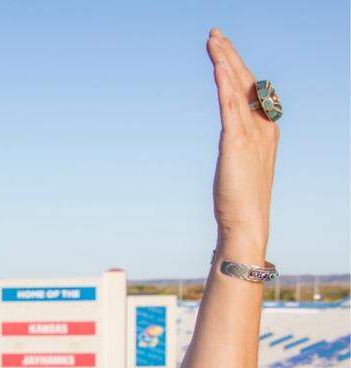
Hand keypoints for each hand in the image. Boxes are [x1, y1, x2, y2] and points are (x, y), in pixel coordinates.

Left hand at [206, 29, 278, 254]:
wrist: (246, 222)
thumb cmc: (240, 201)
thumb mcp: (240, 166)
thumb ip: (238, 147)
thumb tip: (231, 142)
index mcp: (266, 130)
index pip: (252, 91)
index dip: (237, 69)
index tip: (223, 52)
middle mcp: (263, 126)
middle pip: (246, 81)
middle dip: (230, 55)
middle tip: (215, 35)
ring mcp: (251, 132)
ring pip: (238, 87)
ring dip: (225, 60)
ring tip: (213, 40)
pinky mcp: (236, 140)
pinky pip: (230, 104)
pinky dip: (224, 82)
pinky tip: (217, 66)